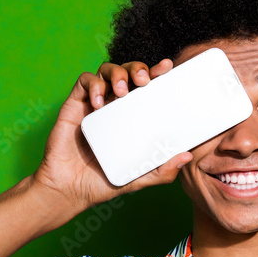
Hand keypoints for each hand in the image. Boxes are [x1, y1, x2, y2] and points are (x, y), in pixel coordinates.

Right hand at [29, 58, 192, 212]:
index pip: (147, 88)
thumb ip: (161, 170)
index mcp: (133, 116)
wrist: (70, 189)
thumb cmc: (104, 182)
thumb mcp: (139, 178)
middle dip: (138, 68)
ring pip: (107, 70)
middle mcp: (115, 105)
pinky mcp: (75, 105)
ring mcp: (95, 103)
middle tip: (143, 80)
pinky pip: (84, 82)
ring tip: (121, 91)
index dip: (157, 73)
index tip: (168, 67)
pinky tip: (98, 102)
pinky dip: (93, 85)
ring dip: (117, 73)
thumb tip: (187, 155)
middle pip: (129, 72)